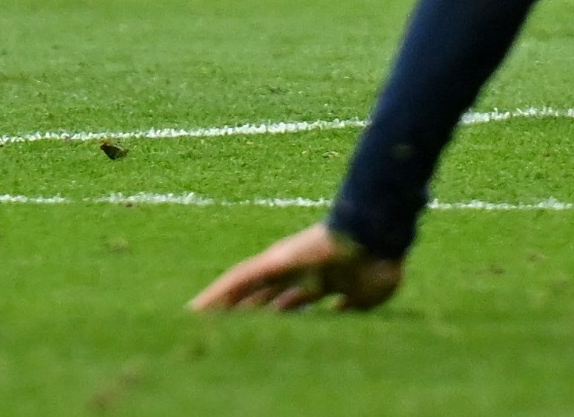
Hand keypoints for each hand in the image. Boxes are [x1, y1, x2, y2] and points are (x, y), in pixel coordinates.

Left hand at [191, 223, 402, 313]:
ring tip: (194, 320)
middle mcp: (296, 272)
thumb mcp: (365, 297)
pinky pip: (239, 279)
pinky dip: (218, 295)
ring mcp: (283, 265)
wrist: (377, 238)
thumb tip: (340, 314)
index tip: (257, 334)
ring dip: (220, 306)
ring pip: (242, 288)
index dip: (274, 318)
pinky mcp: (274, 261)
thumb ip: (349, 307)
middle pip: (260, 298)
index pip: (288, 304)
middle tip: (216, 331)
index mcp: (319, 281)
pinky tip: (199, 310)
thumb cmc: (378, 263)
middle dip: (240, 315)